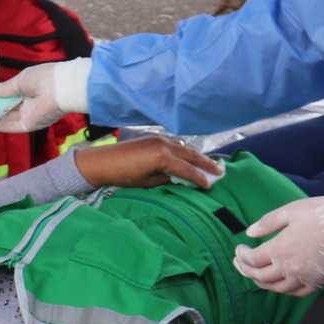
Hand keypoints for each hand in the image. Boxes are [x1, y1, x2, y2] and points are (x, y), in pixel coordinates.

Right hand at [0, 57, 87, 133]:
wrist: (62, 86)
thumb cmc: (44, 77)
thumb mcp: (20, 80)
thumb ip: (4, 88)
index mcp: (27, 90)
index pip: (6, 96)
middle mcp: (27, 104)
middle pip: (4, 109)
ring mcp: (28, 115)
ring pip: (4, 119)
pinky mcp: (28, 125)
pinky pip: (10, 127)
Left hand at [74, 136, 219, 189]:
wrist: (103, 161)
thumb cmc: (123, 176)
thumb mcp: (148, 182)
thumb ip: (167, 179)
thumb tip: (180, 178)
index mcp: (162, 157)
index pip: (187, 169)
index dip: (199, 179)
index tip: (210, 186)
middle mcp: (163, 144)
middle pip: (191, 154)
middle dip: (206, 163)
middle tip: (220, 171)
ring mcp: (159, 138)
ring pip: (184, 147)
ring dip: (196, 155)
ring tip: (209, 164)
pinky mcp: (153, 137)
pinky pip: (175, 143)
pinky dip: (184, 150)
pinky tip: (189, 156)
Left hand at [233, 197, 323, 296]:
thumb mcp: (292, 210)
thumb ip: (267, 223)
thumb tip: (249, 234)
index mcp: (280, 249)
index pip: (253, 259)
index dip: (242, 256)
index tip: (239, 249)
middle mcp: (289, 268)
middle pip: (260, 276)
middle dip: (246, 270)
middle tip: (239, 263)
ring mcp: (304, 278)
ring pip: (275, 288)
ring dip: (261, 282)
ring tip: (255, 274)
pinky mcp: (318, 283)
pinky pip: (295, 293)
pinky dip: (283, 290)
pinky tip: (279, 283)